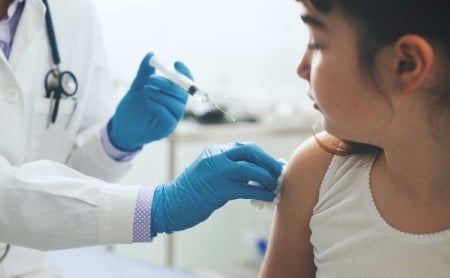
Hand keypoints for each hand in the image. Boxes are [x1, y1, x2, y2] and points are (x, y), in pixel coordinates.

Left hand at [108, 52, 191, 150]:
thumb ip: (144, 72)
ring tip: (145, 90)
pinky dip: (159, 107)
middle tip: (152, 78)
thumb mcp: (137, 86)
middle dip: (169, 84)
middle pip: (182, 94)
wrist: (121, 127)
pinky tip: (148, 101)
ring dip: (161, 95)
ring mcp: (172, 119)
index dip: (184, 73)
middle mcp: (176, 107)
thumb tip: (150, 55)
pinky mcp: (166, 130)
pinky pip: (169, 117)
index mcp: (172, 96)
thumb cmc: (132, 108)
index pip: (186, 84)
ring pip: (176, 105)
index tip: (176, 63)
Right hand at [150, 143, 283, 236]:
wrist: (169, 204)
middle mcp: (216, 157)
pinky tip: (268, 198)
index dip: (263, 157)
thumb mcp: (209, 173)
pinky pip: (246, 189)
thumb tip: (257, 174)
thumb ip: (229, 170)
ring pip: (250, 169)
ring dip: (267, 178)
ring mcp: (216, 172)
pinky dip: (260, 193)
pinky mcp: (218, 189)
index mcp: (214, 152)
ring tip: (275, 187)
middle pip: (250, 152)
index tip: (274, 166)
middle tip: (279, 174)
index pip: (245, 148)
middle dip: (269, 163)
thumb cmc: (192, 192)